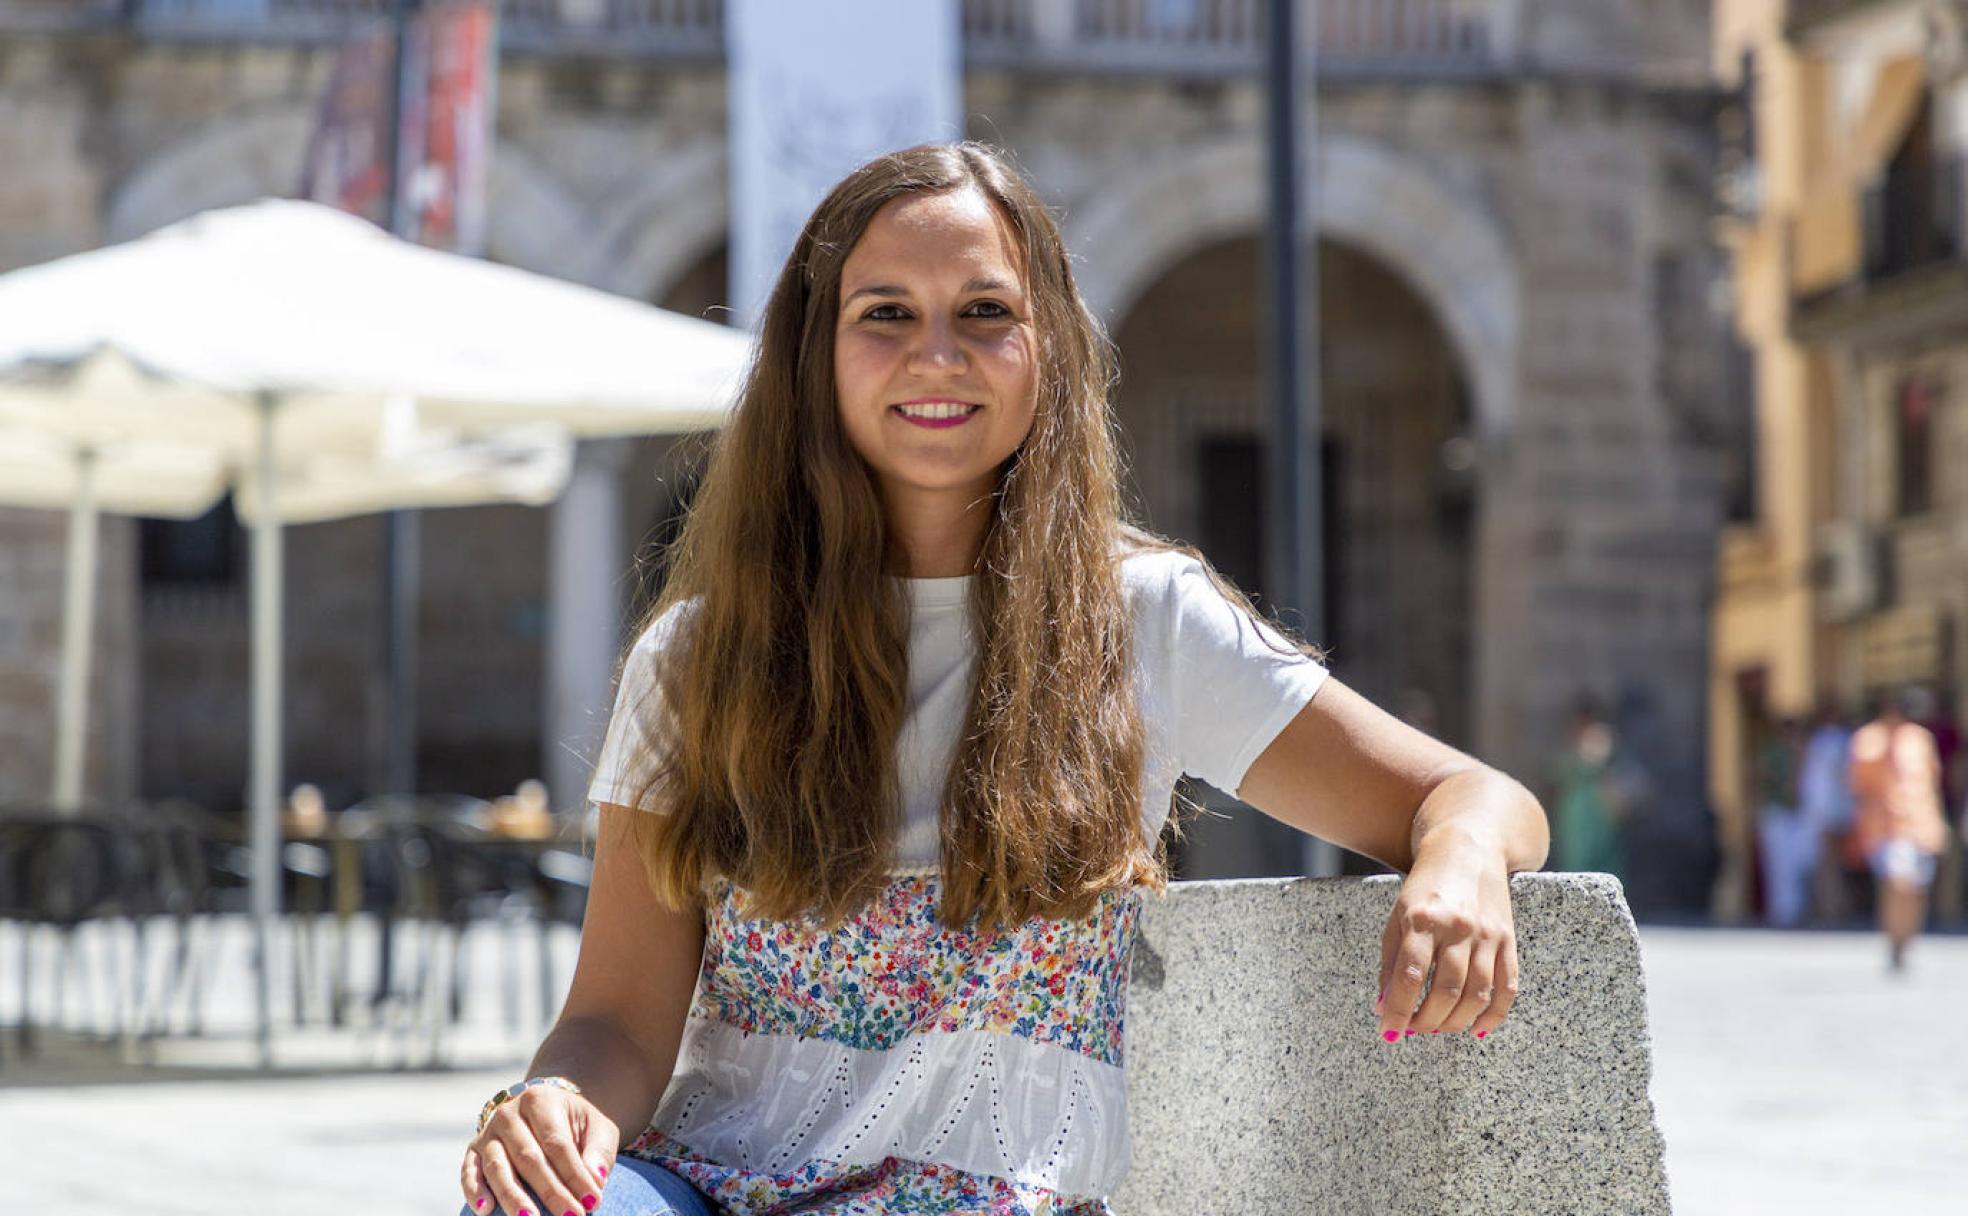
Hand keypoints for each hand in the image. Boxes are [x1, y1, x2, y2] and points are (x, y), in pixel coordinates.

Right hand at [463, 1085, 617, 1215]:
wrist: (545, 1113)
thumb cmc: (574, 1126)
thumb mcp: (596, 1128)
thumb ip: (599, 1151)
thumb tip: (595, 1178)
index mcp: (540, 1100)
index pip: (558, 1143)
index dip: (574, 1175)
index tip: (592, 1201)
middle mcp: (509, 1114)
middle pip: (528, 1158)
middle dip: (550, 1192)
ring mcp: (488, 1133)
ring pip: (498, 1167)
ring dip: (513, 1197)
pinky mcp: (473, 1152)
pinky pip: (469, 1172)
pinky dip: (474, 1191)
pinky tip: (484, 1210)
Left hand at [1374, 834, 1519, 1040]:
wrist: (1469, 848)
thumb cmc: (1426, 886)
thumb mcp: (1397, 916)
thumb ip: (1390, 962)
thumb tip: (1384, 1006)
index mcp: (1422, 919)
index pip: (1409, 976)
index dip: (1398, 1010)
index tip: (1388, 1032)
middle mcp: (1457, 928)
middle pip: (1445, 990)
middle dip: (1426, 1021)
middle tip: (1414, 1030)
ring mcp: (1487, 935)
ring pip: (1476, 994)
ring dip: (1455, 1022)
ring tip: (1438, 1028)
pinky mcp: (1508, 940)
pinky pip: (1508, 987)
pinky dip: (1494, 1015)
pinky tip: (1478, 1029)